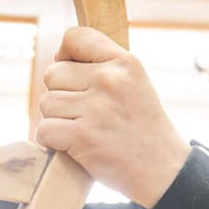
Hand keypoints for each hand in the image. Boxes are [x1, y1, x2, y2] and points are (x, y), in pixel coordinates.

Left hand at [38, 28, 191, 206]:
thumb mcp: (136, 85)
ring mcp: (96, 108)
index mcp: (125, 62)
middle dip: (60, 94)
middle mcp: (110, 80)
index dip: (64, 55)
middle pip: (52, 74)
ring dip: (56, 120)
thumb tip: (60, 58)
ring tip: (81, 130)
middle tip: (81, 112)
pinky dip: (51, 141)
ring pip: (46, 103)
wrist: (163, 171)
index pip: (74, 37)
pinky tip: (71, 145)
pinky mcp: (83, 136)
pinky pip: (44, 129)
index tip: (72, 75)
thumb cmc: (144, 129)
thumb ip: (106, 67)